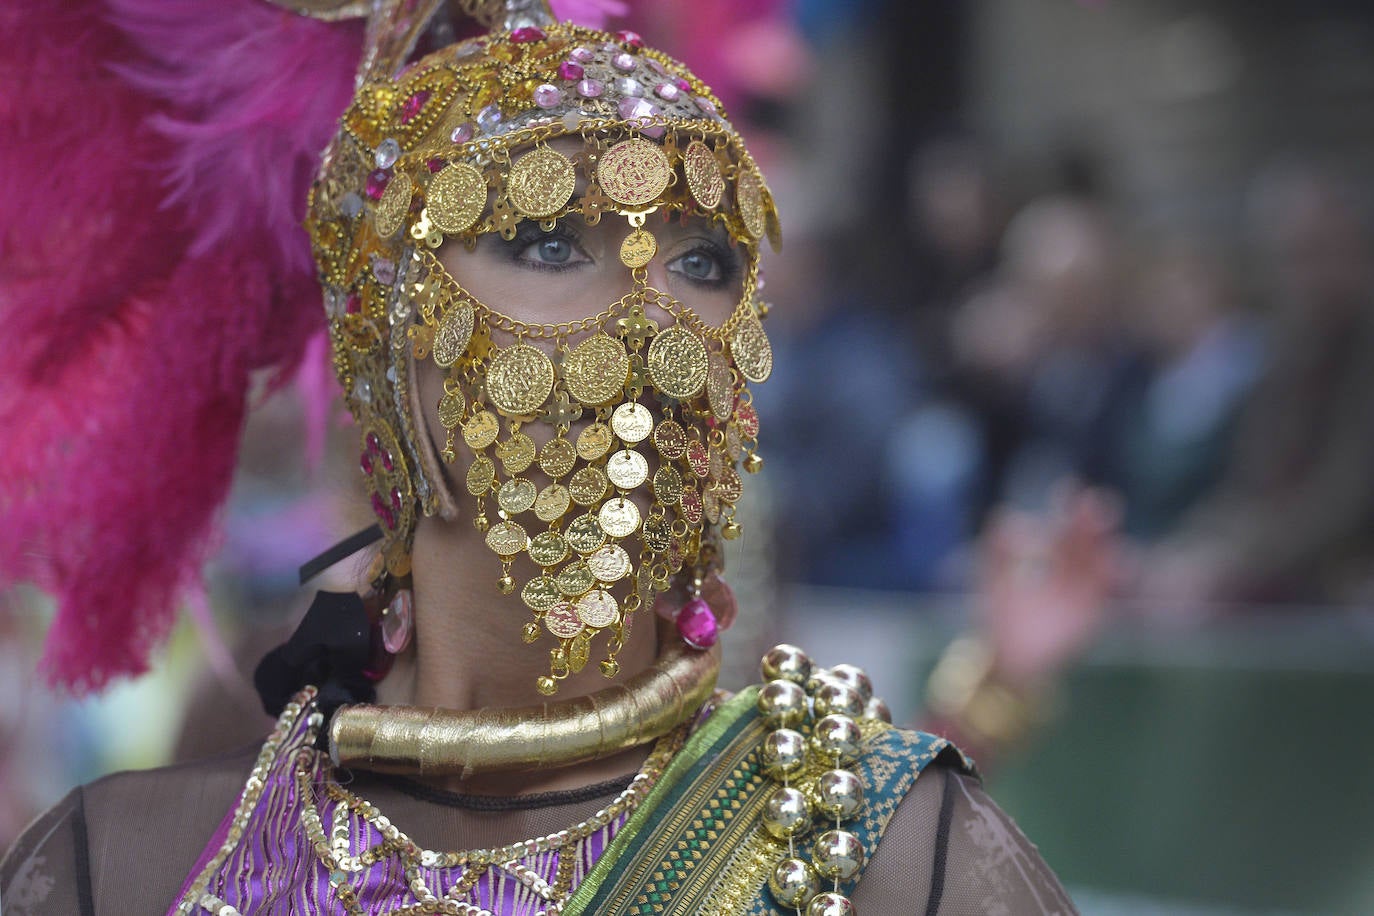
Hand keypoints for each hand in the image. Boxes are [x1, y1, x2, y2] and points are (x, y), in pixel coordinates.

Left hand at [976, 483, 1120, 688]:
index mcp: (1051, 552)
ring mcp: (1086, 588)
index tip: (1072, 488)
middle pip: (1086, 538)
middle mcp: (1073, 565)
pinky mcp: (1092, 612)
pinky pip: (1108, 592)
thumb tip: (1006, 516)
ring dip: (1106, 547)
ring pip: (1101, 560)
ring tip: (1106, 537)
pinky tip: (1117, 569)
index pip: (1064, 523)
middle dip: (1092, 520)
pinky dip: (1114, 580)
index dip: (1070, 506)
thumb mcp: (992, 575)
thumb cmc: (1001, 613)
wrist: (1008, 655)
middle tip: (1095, 504)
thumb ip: (996, 547)